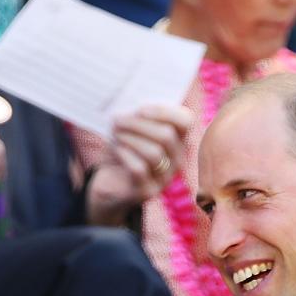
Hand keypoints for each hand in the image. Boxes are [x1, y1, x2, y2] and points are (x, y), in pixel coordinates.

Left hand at [86, 105, 192, 225]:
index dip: (165, 112)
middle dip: (138, 125)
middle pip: (166, 136)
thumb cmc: (122, 150)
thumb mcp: (130, 131)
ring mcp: (165, 178)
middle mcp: (177, 159)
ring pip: (154, 153)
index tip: (140, 109)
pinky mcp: (148, 191)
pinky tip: (117, 149)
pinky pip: (140, 169)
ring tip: (115, 134)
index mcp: (178, 139)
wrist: (109, 182)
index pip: (186, 121)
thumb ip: (136, 117)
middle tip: (116, 120)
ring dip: (130, 139)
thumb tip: (131, 104)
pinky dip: (126, 155)